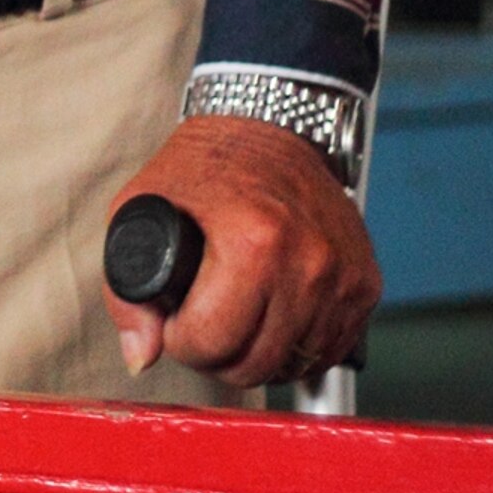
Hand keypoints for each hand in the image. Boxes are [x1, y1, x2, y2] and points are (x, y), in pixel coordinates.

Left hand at [103, 116, 379, 387]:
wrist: (270, 128)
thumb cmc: (202, 167)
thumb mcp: (139, 210)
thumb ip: (128, 293)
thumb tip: (140, 356)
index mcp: (253, 243)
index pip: (211, 342)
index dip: (179, 341)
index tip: (174, 321)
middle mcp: (308, 262)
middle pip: (255, 363)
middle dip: (216, 357)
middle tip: (201, 326)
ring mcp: (342, 275)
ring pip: (294, 364)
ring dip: (258, 355)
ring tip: (234, 320)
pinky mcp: (364, 283)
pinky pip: (329, 348)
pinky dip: (297, 347)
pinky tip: (270, 321)